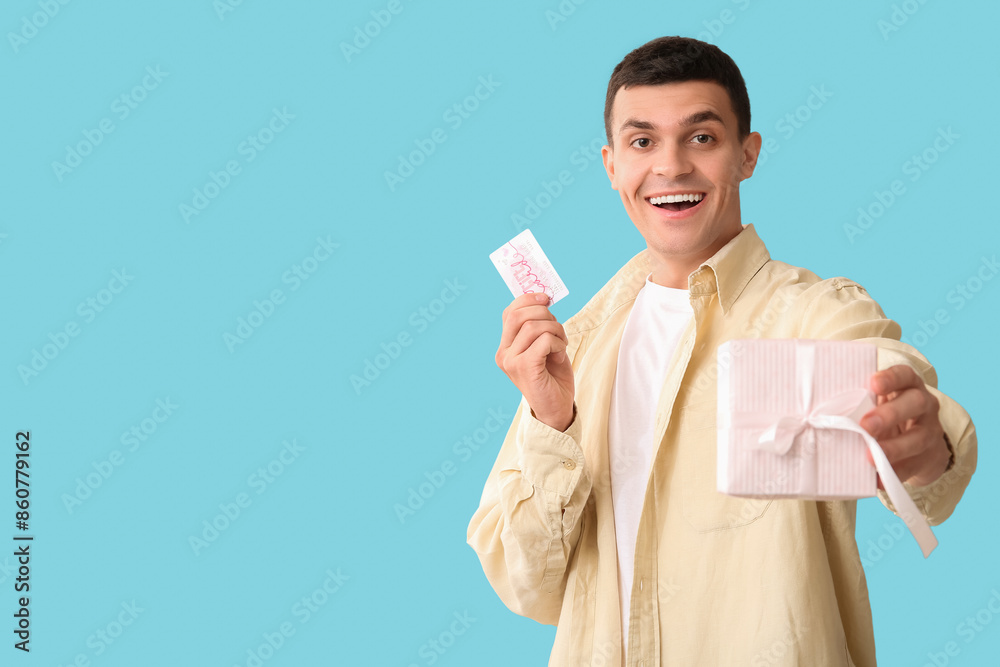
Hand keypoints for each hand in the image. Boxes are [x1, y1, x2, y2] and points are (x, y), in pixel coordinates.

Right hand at [495, 293, 574, 431]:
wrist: (556, 409)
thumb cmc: (553, 378)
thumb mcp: (544, 347)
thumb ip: (539, 327)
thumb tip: (544, 299)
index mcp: (506, 347)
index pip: (510, 312)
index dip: (528, 299)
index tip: (547, 298)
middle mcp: (504, 354)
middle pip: (519, 315)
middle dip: (544, 313)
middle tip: (558, 327)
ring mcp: (511, 361)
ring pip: (533, 326)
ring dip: (556, 331)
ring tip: (562, 345)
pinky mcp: (524, 368)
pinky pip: (543, 340)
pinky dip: (558, 343)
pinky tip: (560, 355)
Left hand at [860, 365, 950, 487]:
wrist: (921, 448)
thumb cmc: (888, 416)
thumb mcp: (878, 404)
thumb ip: (858, 402)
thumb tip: (816, 412)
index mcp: (908, 386)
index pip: (905, 374)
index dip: (891, 377)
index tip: (872, 383)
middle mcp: (924, 405)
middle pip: (915, 403)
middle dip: (890, 414)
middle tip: (866, 425)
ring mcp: (930, 432)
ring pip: (918, 438)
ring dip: (892, 448)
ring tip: (870, 458)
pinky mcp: (930, 457)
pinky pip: (912, 466)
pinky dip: (893, 473)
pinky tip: (876, 480)